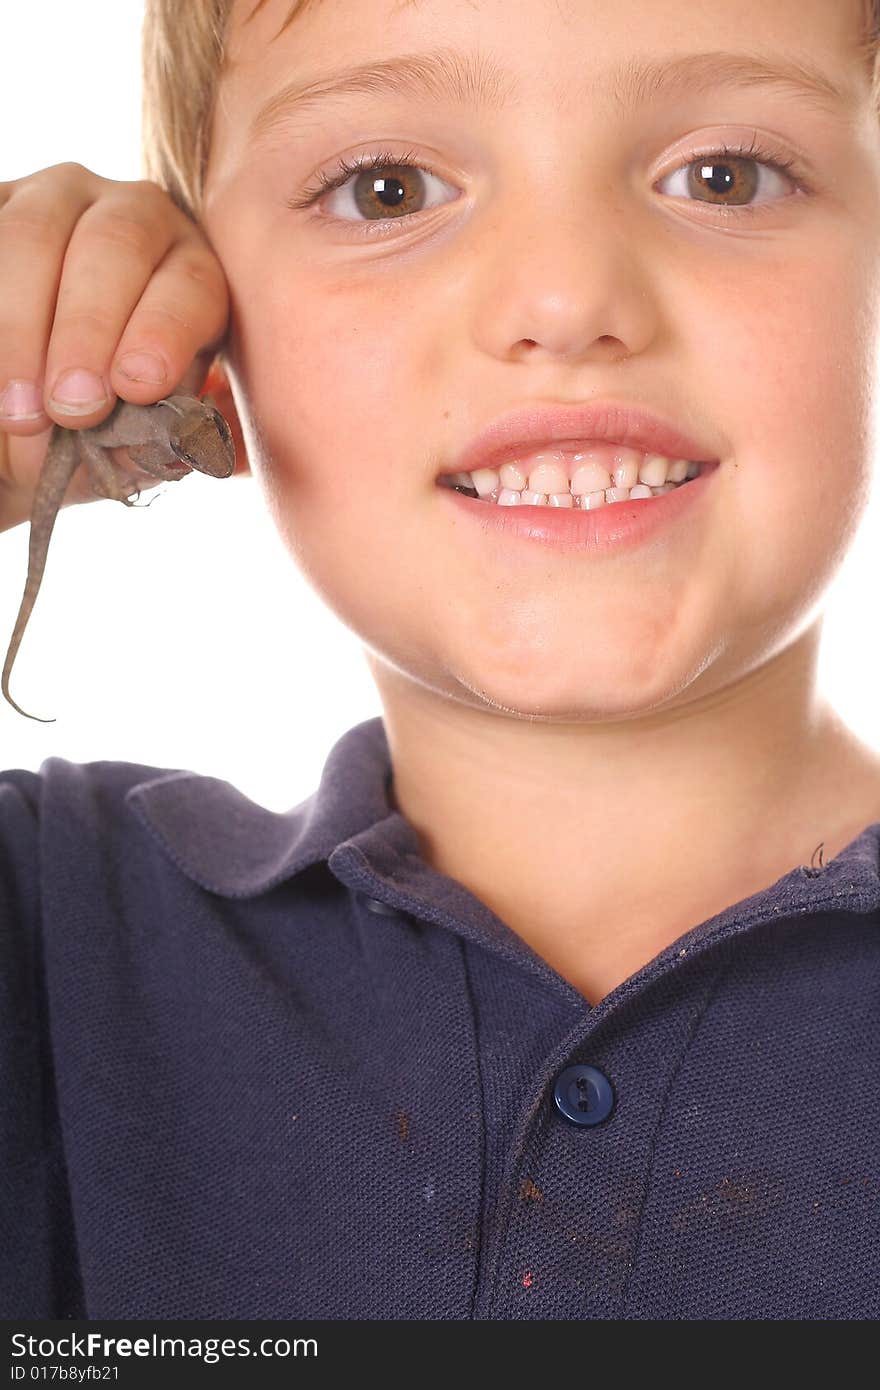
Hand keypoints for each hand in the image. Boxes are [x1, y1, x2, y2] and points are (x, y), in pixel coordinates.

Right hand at [0, 162, 230, 527]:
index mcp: (190, 268)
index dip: (163, 335)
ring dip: (21, 326)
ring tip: (18, 409)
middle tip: (70, 407)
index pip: (190, 287)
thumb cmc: (101, 418)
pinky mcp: (1, 202)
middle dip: (89, 331)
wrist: (32, 405)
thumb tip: (140, 448)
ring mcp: (57, 198)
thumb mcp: (132, 436)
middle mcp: (134, 216)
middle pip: (116, 247)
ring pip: (36, 235)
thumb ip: (144, 440)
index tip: (136, 388)